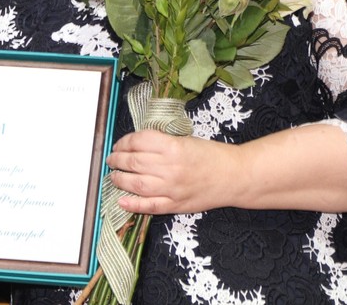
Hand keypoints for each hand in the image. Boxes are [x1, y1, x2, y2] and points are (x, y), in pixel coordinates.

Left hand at [106, 130, 237, 214]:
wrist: (234, 176)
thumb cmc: (212, 156)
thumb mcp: (186, 139)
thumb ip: (161, 143)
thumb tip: (136, 145)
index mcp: (173, 147)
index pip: (138, 142)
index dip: (124, 142)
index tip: (119, 144)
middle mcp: (170, 168)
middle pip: (133, 162)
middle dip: (117, 159)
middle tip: (112, 159)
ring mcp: (172, 188)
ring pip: (136, 184)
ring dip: (120, 180)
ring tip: (113, 176)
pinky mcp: (176, 205)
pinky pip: (150, 206)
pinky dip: (133, 204)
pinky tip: (121, 200)